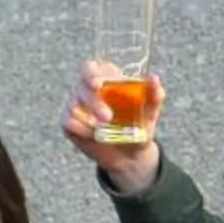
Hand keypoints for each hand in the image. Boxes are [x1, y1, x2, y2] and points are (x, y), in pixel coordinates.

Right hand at [64, 58, 163, 194]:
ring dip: (90, 117)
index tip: (99, 84)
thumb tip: (153, 78)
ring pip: (74, 104)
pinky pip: (68, 121)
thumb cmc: (139, 126)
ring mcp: (77, 105)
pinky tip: (95, 135)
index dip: (91, 73)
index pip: (92, 67)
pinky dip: (82, 129)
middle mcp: (88, 89)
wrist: (130, 155)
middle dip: (93, 100)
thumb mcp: (150, 112)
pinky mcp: (69, 122)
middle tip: (108, 117)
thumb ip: (154, 94)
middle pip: (82, 85)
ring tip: (106, 127)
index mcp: (106, 78)